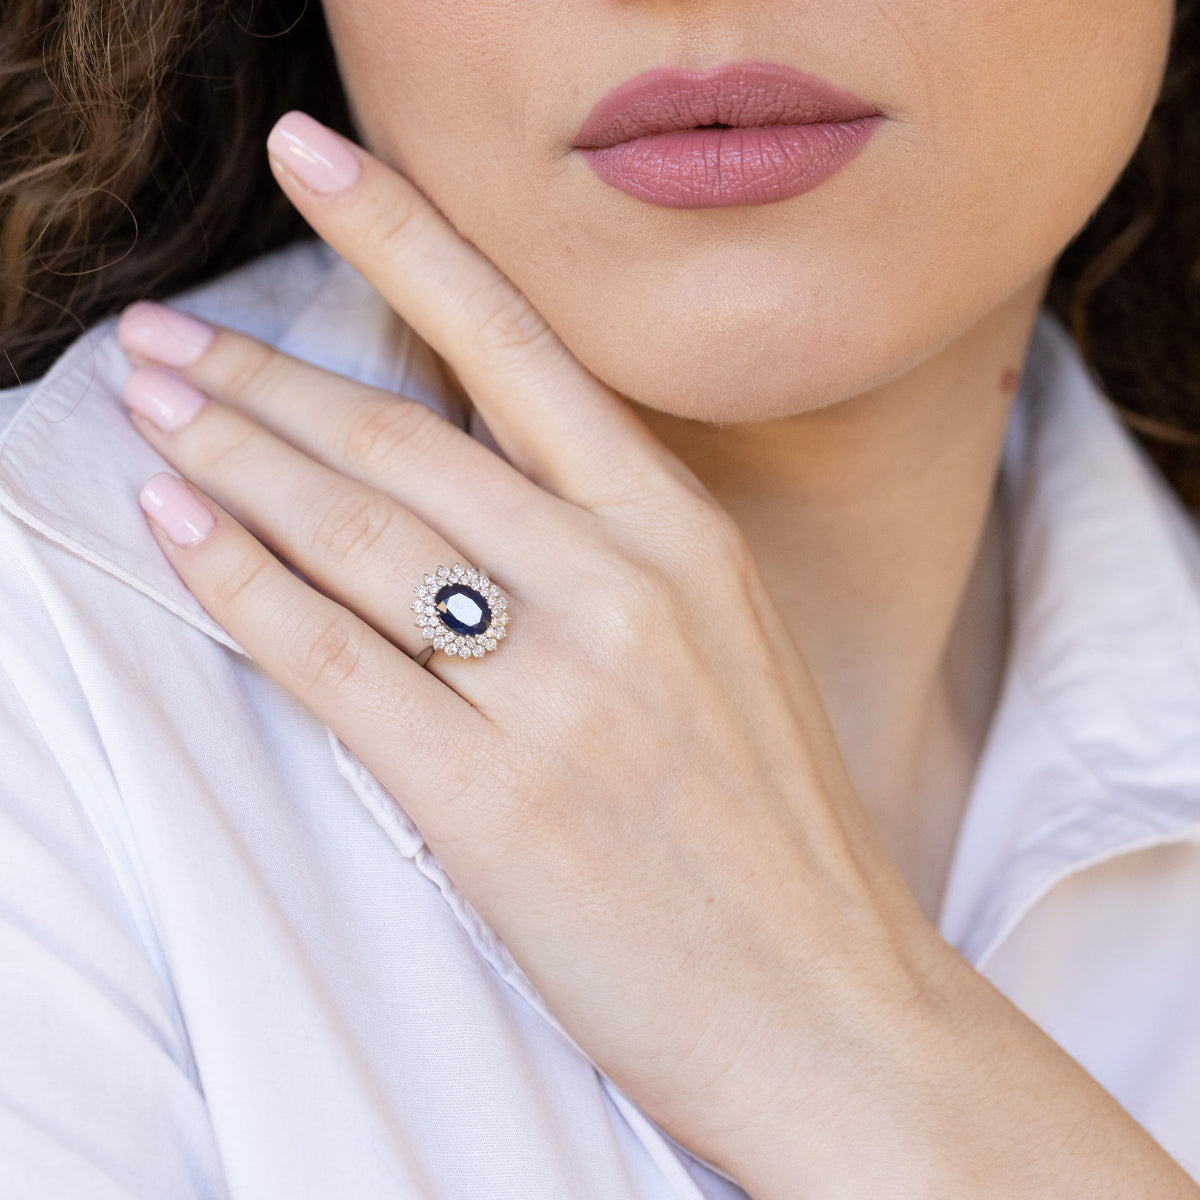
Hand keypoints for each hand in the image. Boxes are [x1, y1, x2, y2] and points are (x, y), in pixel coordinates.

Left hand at [115, 112, 969, 1188]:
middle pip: (405, 441)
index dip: (406, 236)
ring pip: (356, 535)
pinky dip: (242, 587)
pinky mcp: (494, 802)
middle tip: (167, 335)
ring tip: (151, 408)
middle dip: (266, 375)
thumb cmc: (772, 831)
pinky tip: (178, 528)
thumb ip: (606, 551)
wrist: (831, 1004)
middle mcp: (622, 588)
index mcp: (683, 537)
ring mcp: (559, 692)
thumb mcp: (718, 644)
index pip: (519, 345)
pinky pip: (334, 660)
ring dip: (234, 459)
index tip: (317, 160)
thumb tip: (472, 477)